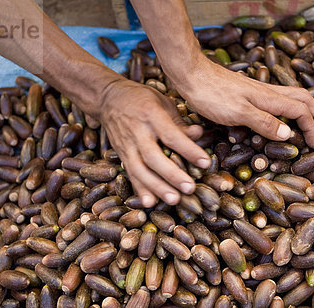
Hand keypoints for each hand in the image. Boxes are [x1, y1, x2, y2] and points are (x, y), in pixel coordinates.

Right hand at [95, 78, 210, 207]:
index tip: (205, 162)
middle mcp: (137, 131)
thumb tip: (199, 135)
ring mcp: (126, 145)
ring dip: (157, 187)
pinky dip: (140, 189)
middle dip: (172, 175)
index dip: (188, 150)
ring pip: (140, 170)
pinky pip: (130, 174)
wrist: (108, 98)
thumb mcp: (163, 103)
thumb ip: (180, 122)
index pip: (171, 135)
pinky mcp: (121, 155)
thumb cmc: (143, 100)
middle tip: (190, 188)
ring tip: (173, 200)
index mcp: (151, 114)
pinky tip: (150, 203)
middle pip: (154, 157)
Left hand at [171, 57, 313, 147]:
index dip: (312, 128)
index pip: (302, 111)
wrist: (191, 75)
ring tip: (308, 126)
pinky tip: (279, 119)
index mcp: (270, 98)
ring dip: (304, 112)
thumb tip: (289, 133)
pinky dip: (287, 111)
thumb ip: (264, 122)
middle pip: (303, 100)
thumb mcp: (238, 112)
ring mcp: (258, 92)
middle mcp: (268, 93)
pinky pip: (276, 101)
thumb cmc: (212, 94)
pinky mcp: (248, 94)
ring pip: (291, 99)